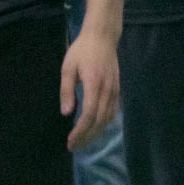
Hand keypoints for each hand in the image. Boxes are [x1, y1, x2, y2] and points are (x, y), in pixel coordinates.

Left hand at [60, 27, 119, 150]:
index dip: (80, 131)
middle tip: (74, 147)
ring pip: (108, 118)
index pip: (89, 115)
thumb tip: (66, 113)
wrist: (102, 37)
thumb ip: (67, 90)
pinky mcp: (117, 89)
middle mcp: (107, 90)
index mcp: (94, 84)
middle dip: (87, 137)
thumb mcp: (68, 67)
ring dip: (96, 133)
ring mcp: (115, 90)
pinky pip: (113, 111)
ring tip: (83, 141)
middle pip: (99, 121)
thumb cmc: (82, 50)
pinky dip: (104, 123)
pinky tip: (95, 128)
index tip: (70, 141)